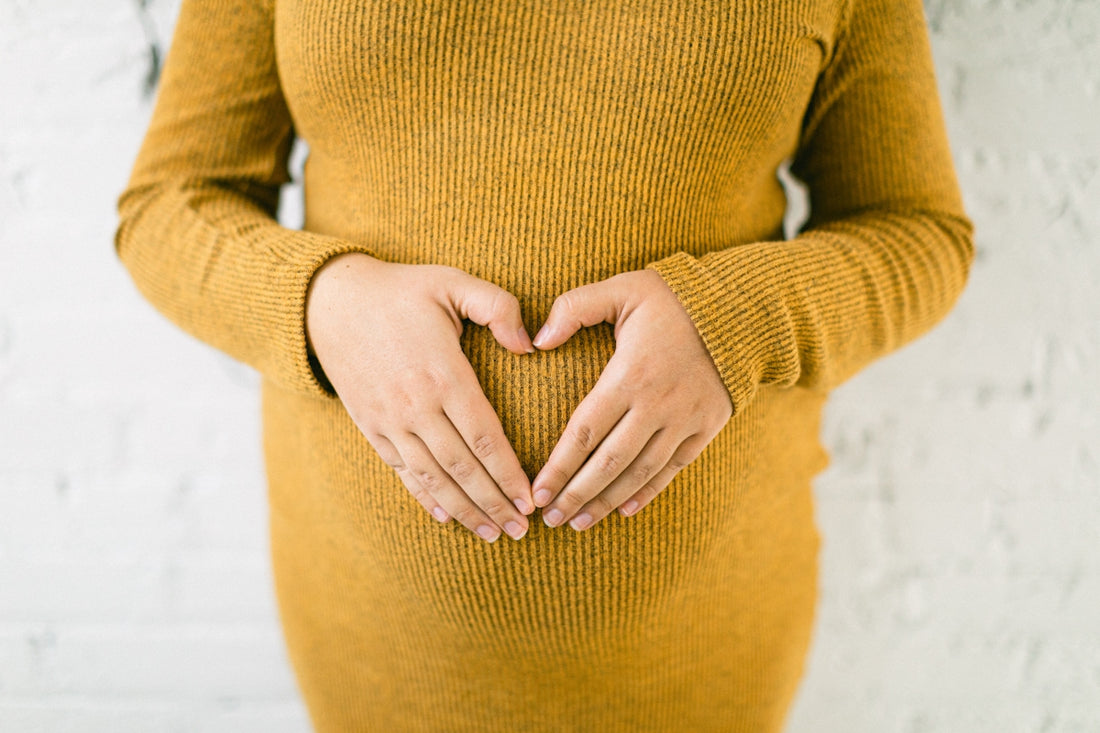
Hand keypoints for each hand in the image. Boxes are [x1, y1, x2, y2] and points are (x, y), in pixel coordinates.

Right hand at [306, 253, 535, 541]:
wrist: (332, 301)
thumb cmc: (401, 290)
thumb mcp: (452, 282)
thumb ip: (498, 307)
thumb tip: (530, 346)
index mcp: (444, 374)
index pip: (485, 437)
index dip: (510, 474)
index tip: (531, 498)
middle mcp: (417, 405)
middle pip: (463, 468)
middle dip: (495, 503)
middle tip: (523, 530)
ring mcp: (390, 420)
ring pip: (434, 477)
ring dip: (465, 510)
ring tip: (493, 534)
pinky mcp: (371, 426)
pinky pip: (403, 470)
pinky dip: (425, 497)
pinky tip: (447, 516)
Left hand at [530, 269, 732, 530]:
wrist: (741, 308)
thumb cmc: (672, 298)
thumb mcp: (621, 288)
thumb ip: (574, 308)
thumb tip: (536, 341)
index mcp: (630, 374)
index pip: (585, 430)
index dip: (559, 466)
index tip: (537, 492)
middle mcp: (657, 403)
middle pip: (609, 461)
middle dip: (577, 494)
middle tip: (552, 520)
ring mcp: (684, 419)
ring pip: (640, 471)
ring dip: (607, 500)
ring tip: (580, 522)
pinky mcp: (706, 426)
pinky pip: (673, 467)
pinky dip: (648, 491)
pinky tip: (624, 509)